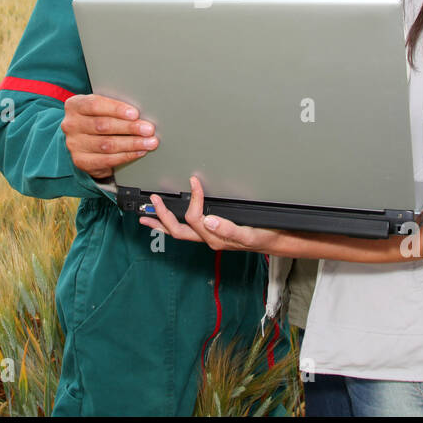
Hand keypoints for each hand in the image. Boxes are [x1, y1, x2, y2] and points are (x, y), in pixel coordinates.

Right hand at [61, 93, 158, 178]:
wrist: (82, 141)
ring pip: (107, 144)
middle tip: (148, 129)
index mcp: (74, 105)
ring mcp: (74, 144)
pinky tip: (139, 152)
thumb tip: (140, 113)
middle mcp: (71, 124)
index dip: (116, 109)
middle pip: (103, 126)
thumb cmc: (96, 119)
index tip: (135, 113)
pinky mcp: (81, 161)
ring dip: (132, 144)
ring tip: (149, 142)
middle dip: (129, 128)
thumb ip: (113, 107)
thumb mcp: (99, 108)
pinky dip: (126, 155)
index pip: (95, 105)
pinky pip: (107, 160)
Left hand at [139, 176, 281, 253]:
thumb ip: (228, 229)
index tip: (194, 181)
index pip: (195, 218)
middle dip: (162, 216)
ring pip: (179, 233)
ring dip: (161, 224)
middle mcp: (208, 238)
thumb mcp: (249, 234)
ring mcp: (208, 237)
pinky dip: (173, 225)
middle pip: (177, 230)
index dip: (193, 199)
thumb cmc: (264, 237)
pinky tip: (168, 221)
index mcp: (214, 238)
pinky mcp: (212, 233)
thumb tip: (208, 221)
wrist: (275, 241)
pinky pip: (187, 231)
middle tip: (152, 202)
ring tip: (147, 217)